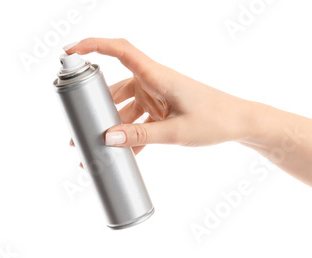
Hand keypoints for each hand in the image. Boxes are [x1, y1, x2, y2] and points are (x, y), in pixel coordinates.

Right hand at [65, 37, 252, 154]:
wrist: (241, 124)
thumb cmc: (216, 120)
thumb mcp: (176, 133)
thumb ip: (140, 136)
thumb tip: (106, 138)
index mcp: (157, 76)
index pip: (120, 50)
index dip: (93, 46)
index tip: (70, 52)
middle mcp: (153, 82)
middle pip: (114, 89)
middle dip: (94, 109)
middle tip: (77, 132)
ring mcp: (156, 96)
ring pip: (123, 109)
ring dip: (110, 128)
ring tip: (94, 151)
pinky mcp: (161, 110)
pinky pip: (136, 122)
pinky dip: (127, 137)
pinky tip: (119, 156)